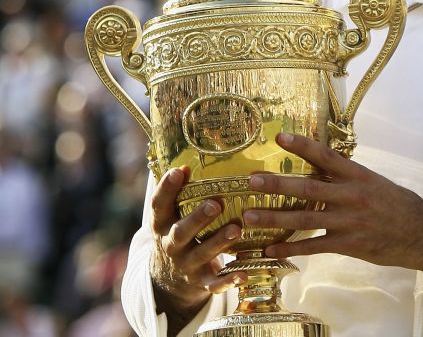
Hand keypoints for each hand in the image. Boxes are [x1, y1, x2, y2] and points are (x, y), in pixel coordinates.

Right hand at [149, 166, 241, 313]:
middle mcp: (171, 245)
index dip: (166, 189)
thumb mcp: (170, 216)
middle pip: (180, 232)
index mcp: (161, 225)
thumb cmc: (177, 235)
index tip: (178, 171)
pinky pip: (215, 283)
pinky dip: (228, 280)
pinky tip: (244, 274)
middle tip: (215, 204)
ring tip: (236, 229)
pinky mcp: (201, 282)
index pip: (159, 206)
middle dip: (197, 219)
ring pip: (201, 254)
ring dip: (218, 242)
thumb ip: (178, 192)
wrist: (167, 281)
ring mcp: (186, 265)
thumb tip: (187, 159)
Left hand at [242, 133, 422, 279]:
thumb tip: (323, 168)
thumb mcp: (377, 183)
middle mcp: (352, 196)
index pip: (327, 156)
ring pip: (304, 218)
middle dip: (277, 184)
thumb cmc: (399, 206)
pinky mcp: (348, 244)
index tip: (280, 137)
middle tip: (252, 181)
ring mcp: (349, 221)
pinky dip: (289, 248)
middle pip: (308, 188)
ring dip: (274, 218)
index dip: (303, 146)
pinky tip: (270, 250)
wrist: (422, 235)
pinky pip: (313, 246)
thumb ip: (349, 178)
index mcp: (360, 176)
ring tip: (249, 216)